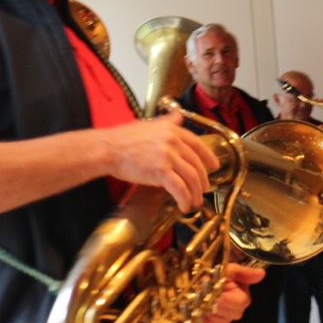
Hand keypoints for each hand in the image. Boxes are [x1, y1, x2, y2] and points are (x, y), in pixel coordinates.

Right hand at [103, 111, 218, 212]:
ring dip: (195, 193)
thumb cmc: (122, 138)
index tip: (214, 165)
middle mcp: (173, 141)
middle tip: (204, 189)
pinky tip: (184, 206)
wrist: (108, 148)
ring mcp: (168, 155)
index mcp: (171, 130)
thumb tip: (177, 116)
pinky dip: (184, 199)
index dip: (208, 156)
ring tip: (195, 201)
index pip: (197, 144)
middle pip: (196, 163)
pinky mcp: (160, 171)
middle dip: (202, 179)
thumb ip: (166, 122)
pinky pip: (179, 188)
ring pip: (191, 177)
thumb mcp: (148, 124)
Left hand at [200, 263, 264, 322]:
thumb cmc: (220, 274)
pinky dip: (200, 315)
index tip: (214, 288)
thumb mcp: (230, 270)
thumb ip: (244, 272)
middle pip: (226, 313)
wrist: (206, 280)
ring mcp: (223, 320)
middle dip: (214, 302)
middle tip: (204, 291)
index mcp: (243, 299)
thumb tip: (262, 273)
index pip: (238, 303)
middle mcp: (236, 312)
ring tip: (199, 297)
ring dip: (206, 308)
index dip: (225, 297)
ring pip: (216, 320)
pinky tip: (196, 306)